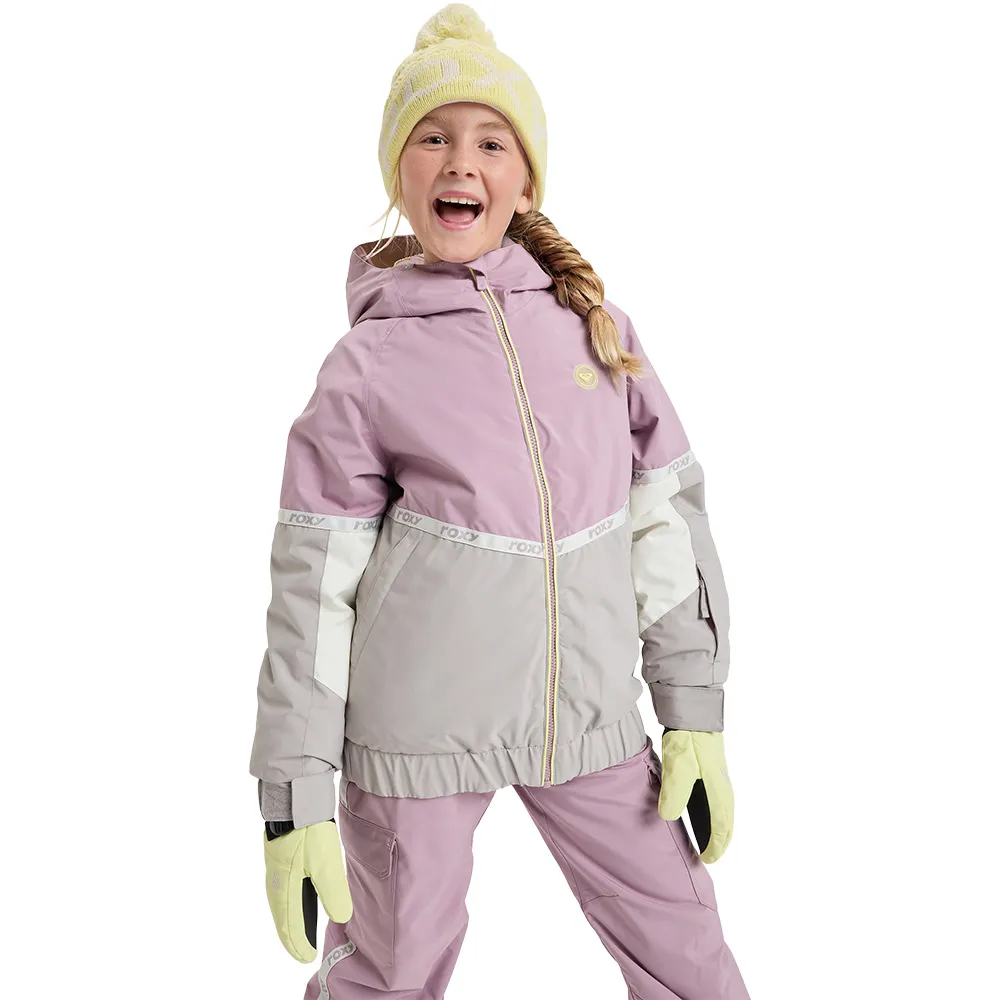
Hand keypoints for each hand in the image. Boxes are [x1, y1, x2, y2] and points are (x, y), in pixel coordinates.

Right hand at [263, 820, 353, 961]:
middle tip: (302, 950)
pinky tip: (300, 896)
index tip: (307, 956)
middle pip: (282, 916)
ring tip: (300, 930)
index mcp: (284, 887)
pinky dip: (290, 901)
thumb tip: (341, 917)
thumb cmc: (309, 832)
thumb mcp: (327, 864)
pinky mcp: (280, 854)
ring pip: (281, 901)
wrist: (295, 799)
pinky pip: (283, 888)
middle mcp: (275, 880)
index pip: (289, 924)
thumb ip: (334, 893)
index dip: (298, 943)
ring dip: (290, 918)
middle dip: (292, 935)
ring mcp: (275, 866)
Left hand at [656, 729, 733, 863]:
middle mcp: (722, 787)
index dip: (715, 846)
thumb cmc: (688, 740)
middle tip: (710, 857)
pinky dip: (713, 816)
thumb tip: (668, 816)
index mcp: (718, 790)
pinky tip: (699, 815)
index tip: (707, 860)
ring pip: (722, 812)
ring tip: (706, 843)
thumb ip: (674, 793)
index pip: (722, 827)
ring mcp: (718, 779)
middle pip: (727, 822)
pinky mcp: (710, 771)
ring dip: (718, 830)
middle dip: (720, 842)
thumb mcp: (678, 767)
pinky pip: (716, 801)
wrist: (693, 714)